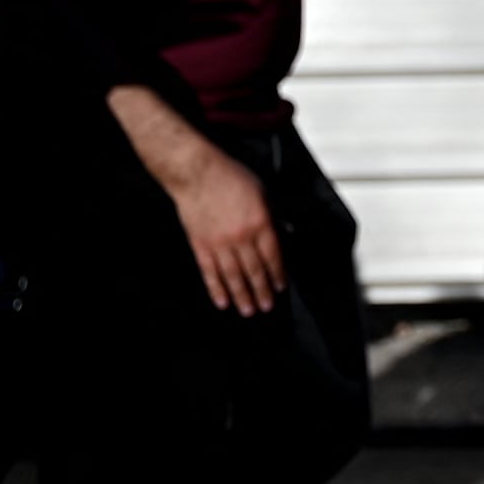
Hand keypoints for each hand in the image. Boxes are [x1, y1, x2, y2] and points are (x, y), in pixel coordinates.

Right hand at [163, 142, 285, 316]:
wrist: (197, 173)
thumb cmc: (232, 178)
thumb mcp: (263, 193)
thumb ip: (274, 217)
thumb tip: (285, 235)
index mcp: (260, 223)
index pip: (273, 256)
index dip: (277, 274)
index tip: (281, 287)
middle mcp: (241, 237)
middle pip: (254, 271)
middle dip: (262, 291)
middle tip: (267, 307)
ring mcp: (219, 243)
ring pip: (233, 276)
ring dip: (242, 296)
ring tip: (248, 310)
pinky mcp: (200, 245)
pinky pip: (210, 273)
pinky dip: (216, 289)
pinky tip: (222, 301)